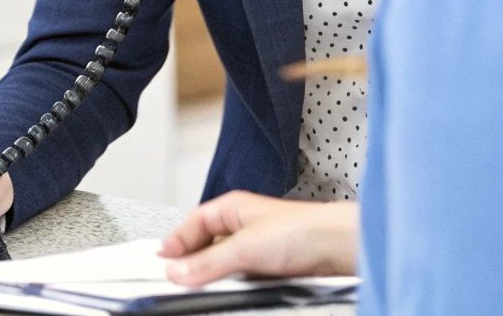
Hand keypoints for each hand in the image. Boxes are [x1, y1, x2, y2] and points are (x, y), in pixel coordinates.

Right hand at [157, 191, 357, 286]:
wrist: (341, 248)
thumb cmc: (304, 230)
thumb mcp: (245, 247)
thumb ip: (208, 262)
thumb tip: (178, 272)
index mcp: (234, 208)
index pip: (194, 223)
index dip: (176, 242)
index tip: (161, 263)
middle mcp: (245, 226)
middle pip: (206, 247)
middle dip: (192, 264)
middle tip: (177, 281)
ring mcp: (258, 249)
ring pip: (224, 266)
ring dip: (214, 278)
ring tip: (203, 289)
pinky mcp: (271, 270)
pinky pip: (242, 279)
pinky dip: (233, 287)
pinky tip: (231, 293)